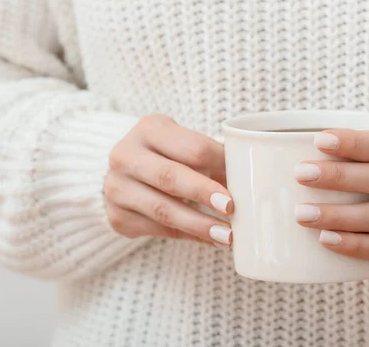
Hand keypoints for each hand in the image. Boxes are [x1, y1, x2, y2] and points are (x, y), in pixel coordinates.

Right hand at [104, 114, 232, 245]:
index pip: (190, 147)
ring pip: (161, 209)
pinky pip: (157, 230)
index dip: (219, 164)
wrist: (127, 170)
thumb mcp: (186, 144)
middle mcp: (124, 155)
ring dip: (198, 225)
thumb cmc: (169, 154)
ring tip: (226, 235)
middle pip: (169, 176)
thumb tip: (253, 181)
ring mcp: (115, 187)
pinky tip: (209, 239)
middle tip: (231, 209)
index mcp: (149, 129)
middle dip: (203, 193)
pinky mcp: (116, 216)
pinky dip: (187, 236)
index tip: (242, 181)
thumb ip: (214, 158)